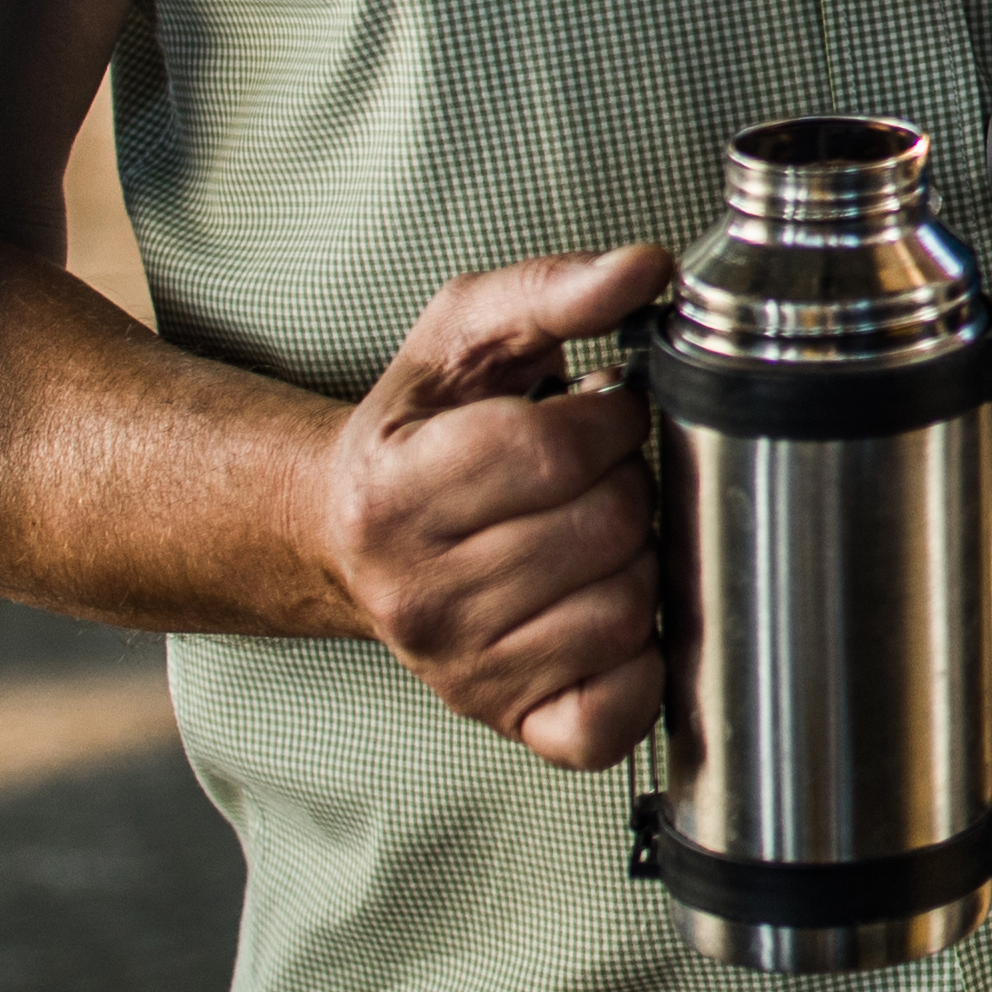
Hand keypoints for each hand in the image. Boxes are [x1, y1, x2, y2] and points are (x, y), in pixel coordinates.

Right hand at [321, 249, 675, 767]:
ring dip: (636, 560)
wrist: (347, 539)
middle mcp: (420, 595)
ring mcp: (464, 670)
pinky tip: (604, 608)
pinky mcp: (511, 722)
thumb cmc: (418, 432)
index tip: (600, 409)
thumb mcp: (463, 338)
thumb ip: (551, 290)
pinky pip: (622, 708)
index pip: (551, 451)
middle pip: (606, 526)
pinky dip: (642, 660)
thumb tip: (644, 269)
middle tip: (592, 476)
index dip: (608, 416)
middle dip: (627, 483)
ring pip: (627, 607)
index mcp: (394, 495)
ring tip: (589, 536)